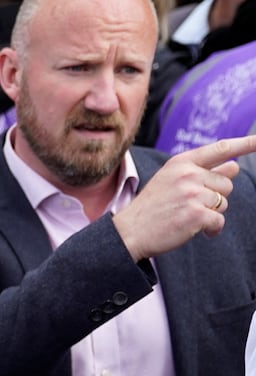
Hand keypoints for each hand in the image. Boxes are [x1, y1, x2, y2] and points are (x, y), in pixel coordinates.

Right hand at [111, 135, 255, 260]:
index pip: (221, 149)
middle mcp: (188, 174)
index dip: (246, 143)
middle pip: (226, 183)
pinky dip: (211, 229)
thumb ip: (203, 172)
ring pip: (223, 202)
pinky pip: (219, 221)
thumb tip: (235, 165)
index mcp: (181, 163)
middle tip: (188, 205)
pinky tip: (195, 229)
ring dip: (211, 213)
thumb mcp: (172, 181)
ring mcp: (192, 193)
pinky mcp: (197, 214)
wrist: (130, 232)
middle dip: (214, 196)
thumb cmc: (152, 207)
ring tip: (187, 216)